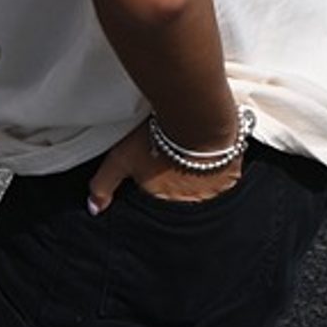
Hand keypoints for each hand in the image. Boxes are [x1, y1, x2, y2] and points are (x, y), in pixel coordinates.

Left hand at [85, 118, 244, 214]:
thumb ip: (104, 183)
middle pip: (184, 189)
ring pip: (206, 182)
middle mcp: (193, 200)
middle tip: (174, 152)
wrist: (196, 116)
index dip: (158, 178)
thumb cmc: (157, 137)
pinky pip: (227, 172)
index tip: (157, 163)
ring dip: (200, 169)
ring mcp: (216, 188)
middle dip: (179, 175)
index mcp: (167, 200)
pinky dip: (220, 162)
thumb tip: (93, 209)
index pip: (161, 195)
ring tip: (193, 147)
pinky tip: (212, 146)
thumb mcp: (121, 157)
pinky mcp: (233, 171)